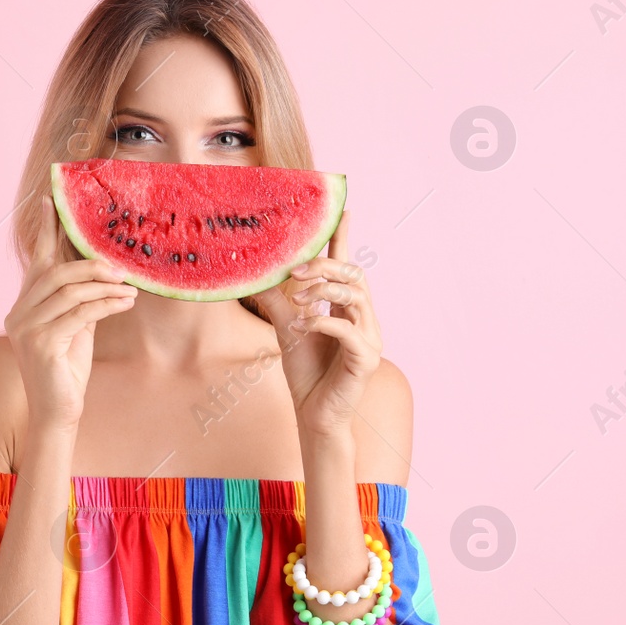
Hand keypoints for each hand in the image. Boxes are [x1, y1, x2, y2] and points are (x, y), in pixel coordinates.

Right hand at [3, 200, 138, 427]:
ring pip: (69, 291)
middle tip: (120, 267)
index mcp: (23, 306)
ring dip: (104, 286)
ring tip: (130, 287)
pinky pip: (80, 313)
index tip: (51, 200)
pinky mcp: (41, 344)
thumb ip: (81, 300)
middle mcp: (18, 313)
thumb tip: (102, 270)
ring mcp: (26, 329)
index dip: (45, 230)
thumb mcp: (77, 327)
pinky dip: (106, 305)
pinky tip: (125, 303)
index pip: (36, 261)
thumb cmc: (67, 370)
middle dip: (90, 264)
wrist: (58, 412)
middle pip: (54, 272)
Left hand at [250, 210, 380, 436]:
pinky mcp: (367, 358)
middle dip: (325, 266)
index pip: (347, 267)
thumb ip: (278, 301)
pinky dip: (323, 323)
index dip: (345, 240)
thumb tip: (255, 274)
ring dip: (323, 292)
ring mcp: (370, 338)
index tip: (344, 211)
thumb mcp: (286, 329)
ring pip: (356, 297)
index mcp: (347, 309)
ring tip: (297, 301)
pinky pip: (349, 331)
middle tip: (295, 270)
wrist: (314, 413)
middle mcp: (364, 319)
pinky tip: (303, 327)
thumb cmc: (306, 371)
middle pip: (355, 276)